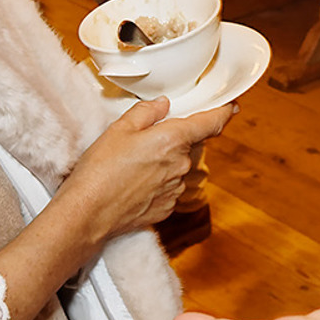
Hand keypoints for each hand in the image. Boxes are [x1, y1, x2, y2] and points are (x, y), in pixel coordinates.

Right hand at [56, 97, 234, 243]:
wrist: (88, 214)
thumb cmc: (100, 171)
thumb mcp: (118, 129)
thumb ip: (146, 112)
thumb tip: (163, 106)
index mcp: (172, 140)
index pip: (210, 123)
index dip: (223, 112)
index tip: (230, 107)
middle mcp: (180, 166)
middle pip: (188, 145)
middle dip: (173, 140)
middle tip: (145, 141)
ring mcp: (175, 189)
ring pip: (178, 167)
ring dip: (164, 162)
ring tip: (133, 166)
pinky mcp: (167, 207)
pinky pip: (169, 187)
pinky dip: (157, 182)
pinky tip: (134, 183)